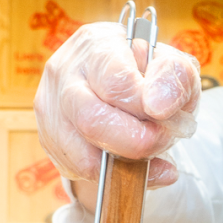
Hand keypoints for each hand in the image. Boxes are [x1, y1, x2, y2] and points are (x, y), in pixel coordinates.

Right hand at [34, 21, 199, 189]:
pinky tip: (134, 166)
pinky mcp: (48, 139)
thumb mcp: (173, 66)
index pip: (115, 82)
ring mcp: (50, 108)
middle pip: (92, 121)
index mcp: (96, 45)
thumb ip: (174, 78)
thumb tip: (159, 106)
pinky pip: (80, 171)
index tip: (166, 116)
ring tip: (150, 152)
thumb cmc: (146, 74)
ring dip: (126, 164)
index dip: (145, 107)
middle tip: (161, 139)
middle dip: (137, 142)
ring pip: (83, 155)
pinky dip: (114, 177)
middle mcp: (63, 73)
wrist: (119, 85)